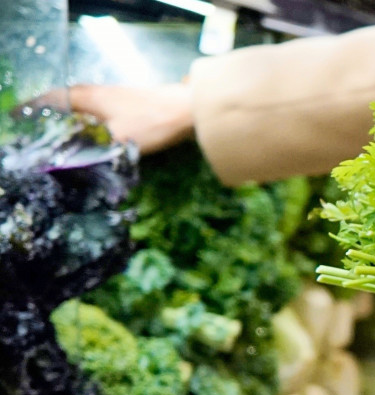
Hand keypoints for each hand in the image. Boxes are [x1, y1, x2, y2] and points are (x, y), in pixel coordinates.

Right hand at [28, 82, 194, 154]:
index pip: (54, 98)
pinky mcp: (131, 102)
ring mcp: (117, 95)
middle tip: (41, 124)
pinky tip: (96, 129)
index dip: (36, 108)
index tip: (24, 116)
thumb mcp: (118, 141)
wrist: (189, 109)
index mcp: (90, 97)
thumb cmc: (153, 123)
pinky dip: (91, 117)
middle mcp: (100, 91)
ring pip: (86, 103)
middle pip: (68, 99)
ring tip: (64, 130)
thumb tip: (72, 162)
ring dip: (73, 114)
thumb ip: (93, 151)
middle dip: (53, 111)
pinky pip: (101, 108)